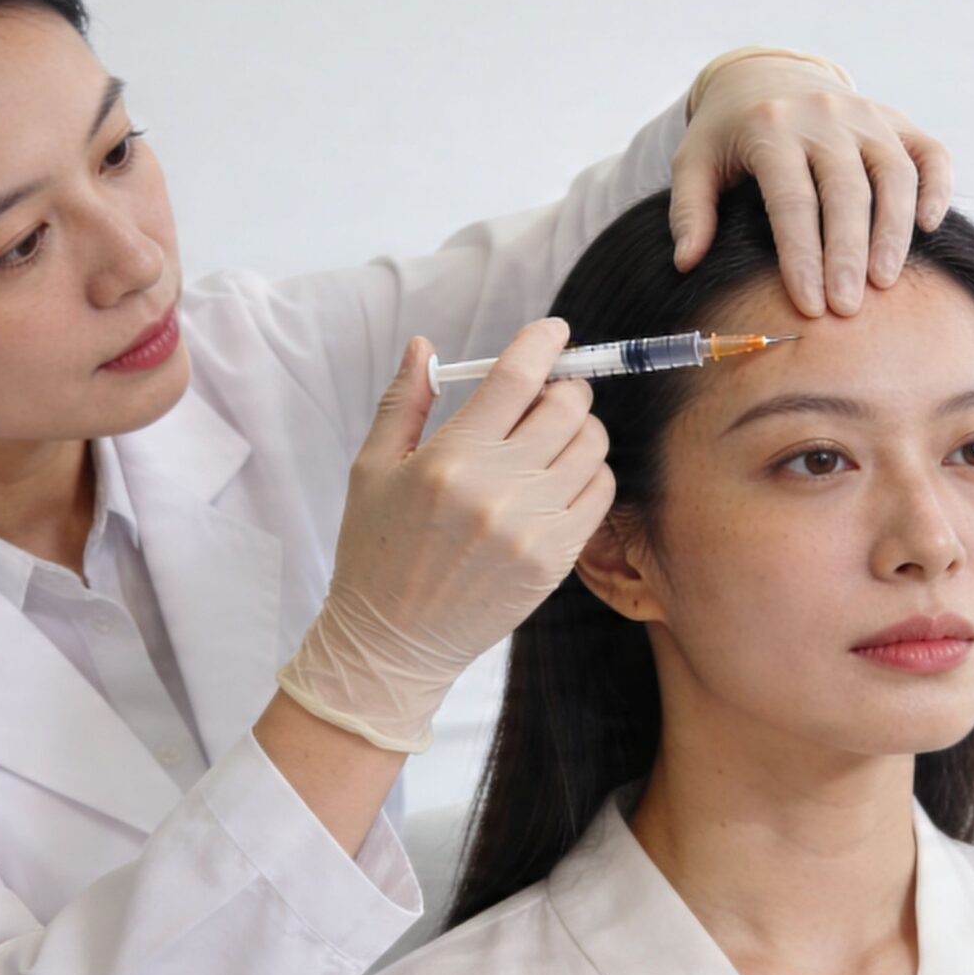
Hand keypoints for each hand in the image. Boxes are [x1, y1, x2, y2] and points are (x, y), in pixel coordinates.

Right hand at [276, 319, 611, 752]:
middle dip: (562, 387)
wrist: (391, 642)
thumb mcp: (371, 469)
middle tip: (545, 397)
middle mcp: (498, 489)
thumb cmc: (376, 551)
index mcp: (450, 458)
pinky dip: (591, 474)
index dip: (543, 342)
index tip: (553, 332)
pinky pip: (602, 493)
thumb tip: (426, 345)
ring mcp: (533, 527)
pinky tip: (561, 479)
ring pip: (592, 446)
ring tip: (551, 440)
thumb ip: (403, 401)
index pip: (517, 377)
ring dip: (580, 430)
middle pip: (567, 405)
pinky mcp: (555, 560)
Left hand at [673, 53, 952, 317]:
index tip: (809, 306)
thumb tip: (687, 262)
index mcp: (771, 127)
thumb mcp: (694, 161)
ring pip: (893, 173)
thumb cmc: (727, 132)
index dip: (802, 256)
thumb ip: (689, 210)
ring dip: (893, 230)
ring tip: (885, 281)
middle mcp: (823, 115)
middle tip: (849, 308)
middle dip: (848, 254)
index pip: (792, 200)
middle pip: (846, 191)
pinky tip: (928, 226)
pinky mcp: (896, 119)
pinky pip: (929, 152)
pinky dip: (937, 187)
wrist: (764, 74)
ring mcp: (865, 115)